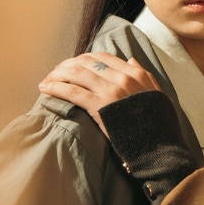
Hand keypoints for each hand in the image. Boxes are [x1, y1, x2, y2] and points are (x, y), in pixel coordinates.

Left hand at [39, 52, 158, 133]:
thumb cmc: (158, 125)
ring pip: (76, 73)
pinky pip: (73, 92)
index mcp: (135, 74)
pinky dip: (56, 87)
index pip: (103, 57)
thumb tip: (130, 59)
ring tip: (47, 80)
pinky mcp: (99, 107)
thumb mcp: (156, 93)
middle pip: (86, 62)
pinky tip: (45, 89)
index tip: (73, 64)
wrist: (158, 147)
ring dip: (57, 74)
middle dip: (67, 65)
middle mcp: (122, 78)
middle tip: (55, 72)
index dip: (84, 58)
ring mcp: (110, 91)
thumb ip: (143, 74)